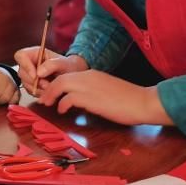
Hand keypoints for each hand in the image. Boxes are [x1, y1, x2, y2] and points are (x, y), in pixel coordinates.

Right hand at [14, 46, 87, 95]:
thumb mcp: (63, 63)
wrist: (73, 76)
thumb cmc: (68, 66)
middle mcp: (29, 63)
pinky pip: (29, 91)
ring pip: (25, 83)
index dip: (25, 65)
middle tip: (47, 85)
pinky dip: (38, 93)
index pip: (21, 55)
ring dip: (37, 88)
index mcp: (35, 53)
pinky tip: (48, 92)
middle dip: (34, 81)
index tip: (35, 76)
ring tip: (50, 88)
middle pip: (21, 72)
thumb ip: (52, 65)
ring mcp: (29, 74)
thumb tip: (38, 73)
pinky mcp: (31, 85)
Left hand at [38, 70, 172, 125]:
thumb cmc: (128, 100)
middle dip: (48, 88)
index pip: (67, 75)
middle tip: (43, 99)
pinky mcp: (90, 97)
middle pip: (59, 78)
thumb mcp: (106, 90)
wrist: (142, 101)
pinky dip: (62, 104)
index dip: (55, 84)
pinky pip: (68, 98)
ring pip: (60, 84)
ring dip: (51, 94)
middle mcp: (87, 76)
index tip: (50, 93)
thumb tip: (80, 100)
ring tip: (48, 104)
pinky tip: (62, 110)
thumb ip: (92, 91)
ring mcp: (88, 85)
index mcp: (91, 74)